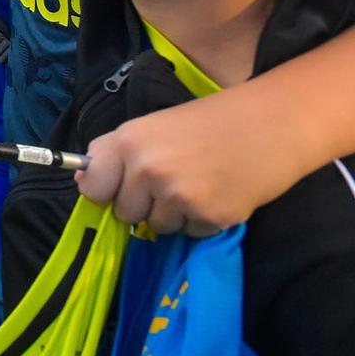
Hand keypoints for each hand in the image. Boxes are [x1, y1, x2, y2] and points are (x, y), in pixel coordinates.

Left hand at [77, 108, 250, 235]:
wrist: (273, 124)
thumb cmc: (210, 122)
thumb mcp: (153, 126)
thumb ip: (114, 151)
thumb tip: (81, 180)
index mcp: (129, 142)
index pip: (92, 188)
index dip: (108, 189)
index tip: (124, 183)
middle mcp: (148, 169)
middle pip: (126, 213)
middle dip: (146, 203)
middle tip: (176, 178)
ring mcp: (179, 196)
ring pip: (158, 226)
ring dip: (175, 213)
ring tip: (200, 182)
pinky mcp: (210, 217)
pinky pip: (190, 233)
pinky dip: (202, 220)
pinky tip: (219, 192)